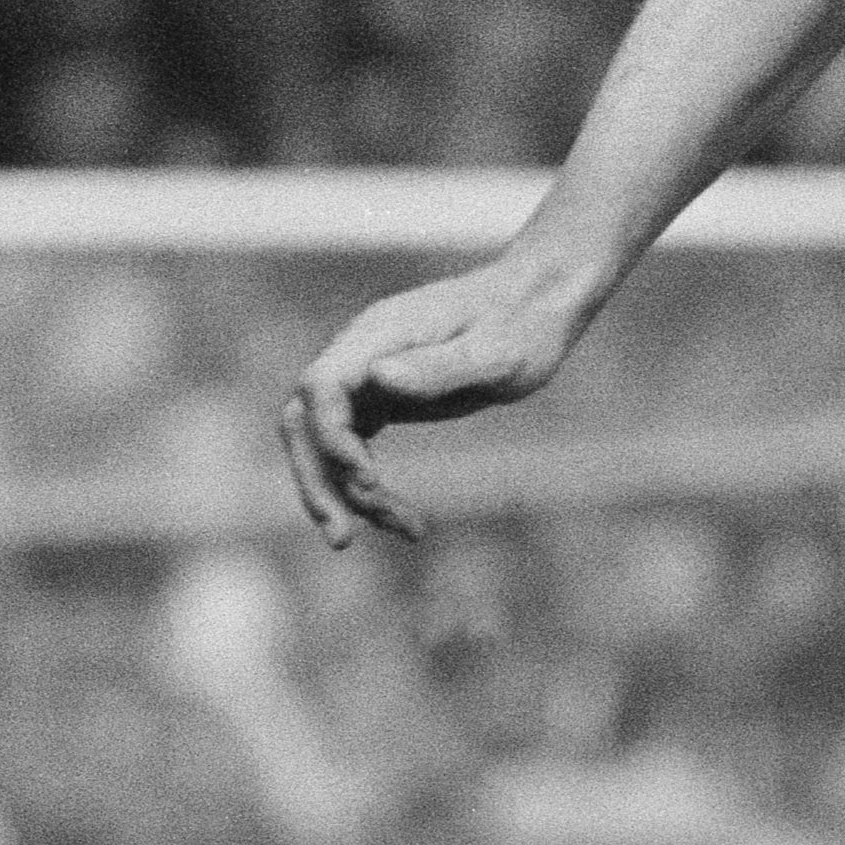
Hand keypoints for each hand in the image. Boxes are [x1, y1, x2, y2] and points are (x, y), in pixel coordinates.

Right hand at [278, 252, 589, 545]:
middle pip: (305, 424)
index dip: (331, 438)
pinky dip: (371, 488)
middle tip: (342, 540)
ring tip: (411, 531)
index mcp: (378, 335)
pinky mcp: (384, 400)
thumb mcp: (495, 351)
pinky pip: (356, 451)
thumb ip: (440, 366)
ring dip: (351, 496)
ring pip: (329, 446)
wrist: (538, 305)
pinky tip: (409, 522)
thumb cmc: (523, 323)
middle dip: (316, 481)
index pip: (321, 388)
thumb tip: (378, 378)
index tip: (367, 478)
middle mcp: (361, 356)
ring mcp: (368, 379)